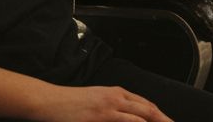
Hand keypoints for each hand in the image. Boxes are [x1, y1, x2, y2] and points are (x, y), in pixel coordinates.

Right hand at [39, 85, 171, 121]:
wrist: (49, 101)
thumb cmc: (69, 103)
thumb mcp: (96, 98)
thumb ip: (113, 105)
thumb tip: (127, 115)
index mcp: (116, 93)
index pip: (146, 104)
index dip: (160, 116)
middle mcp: (116, 98)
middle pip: (149, 110)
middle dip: (164, 120)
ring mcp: (110, 108)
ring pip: (141, 116)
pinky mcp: (102, 117)